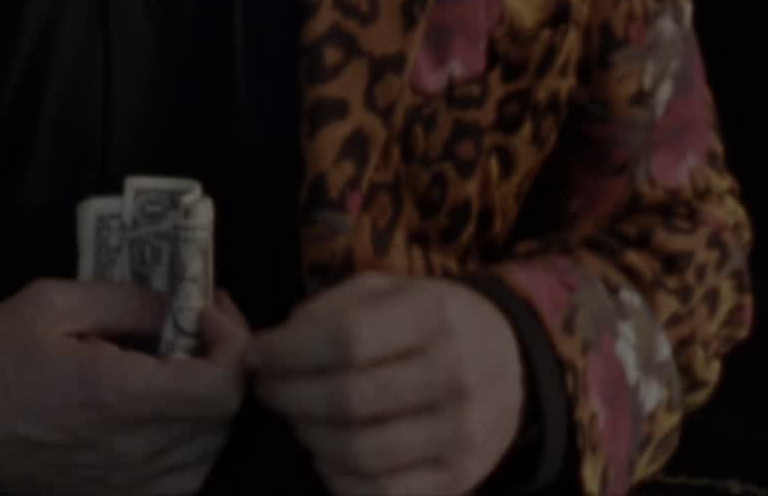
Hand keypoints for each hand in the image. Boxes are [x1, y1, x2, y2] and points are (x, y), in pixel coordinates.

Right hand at [0, 279, 253, 495]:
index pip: (222, 384)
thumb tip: (180, 304)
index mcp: (118, 394)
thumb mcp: (48, 303)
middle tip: (195, 329)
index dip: (234, 342)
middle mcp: (138, 450)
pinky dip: (189, 443)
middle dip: (222, 364)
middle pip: (224, 416)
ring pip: (211, 448)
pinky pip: (186, 477)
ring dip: (206, 404)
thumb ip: (124, 299)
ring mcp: (135, 487)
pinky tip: (160, 415)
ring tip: (176, 369)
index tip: (208, 311)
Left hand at [250, 275, 524, 495]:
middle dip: (288, 396)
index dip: (287, 352)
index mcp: (434, 314)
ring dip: (309, 436)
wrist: (510, 360)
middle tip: (269, 389)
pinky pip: (382, 492)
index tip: (257, 356)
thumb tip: (261, 347)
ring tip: (299, 419)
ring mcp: (461, 433)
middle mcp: (454, 374)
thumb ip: (324, 311)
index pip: (345, 339)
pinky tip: (327, 455)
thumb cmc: (429, 321)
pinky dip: (339, 478)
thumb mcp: (386, 292)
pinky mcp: (459, 478)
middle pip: (347, 398)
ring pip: (359, 451)